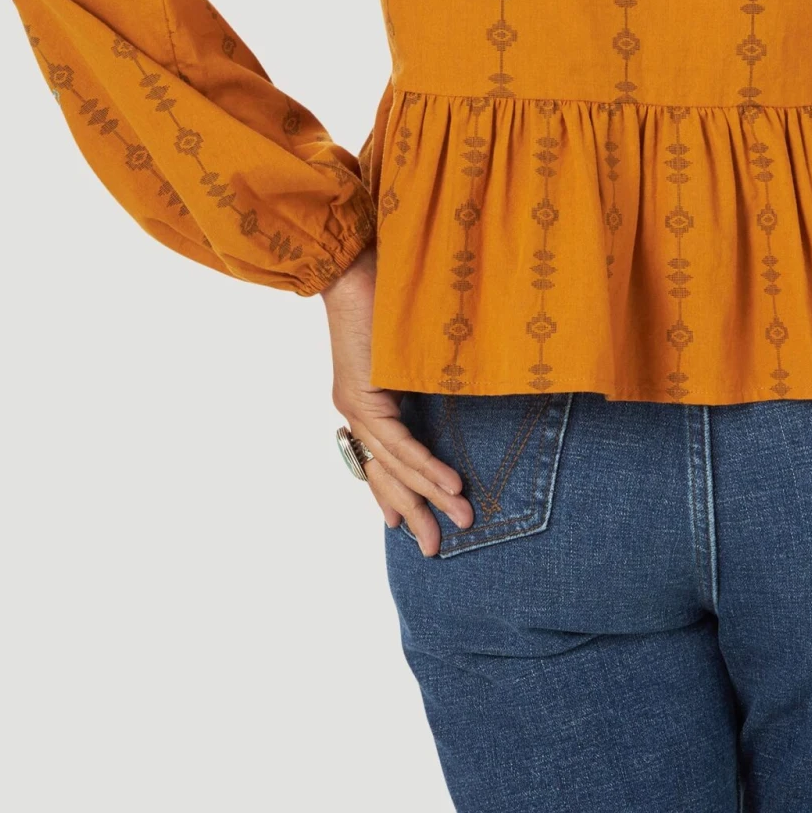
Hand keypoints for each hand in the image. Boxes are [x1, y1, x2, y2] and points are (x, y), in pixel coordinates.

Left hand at [321, 247, 472, 555]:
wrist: (350, 263)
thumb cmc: (383, 295)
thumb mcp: (409, 349)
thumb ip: (423, 377)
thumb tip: (455, 388)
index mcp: (365, 402)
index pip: (382, 462)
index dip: (397, 496)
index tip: (410, 525)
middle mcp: (356, 410)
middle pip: (387, 475)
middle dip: (416, 514)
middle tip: (437, 548)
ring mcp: (357, 404)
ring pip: (397, 465)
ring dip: (431, 496)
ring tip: (461, 521)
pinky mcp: (364, 393)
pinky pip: (399, 441)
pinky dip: (425, 465)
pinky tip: (448, 485)